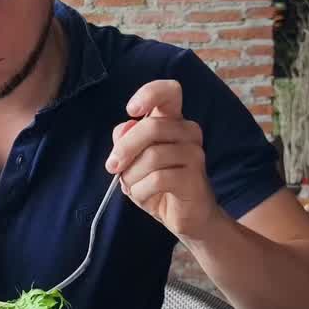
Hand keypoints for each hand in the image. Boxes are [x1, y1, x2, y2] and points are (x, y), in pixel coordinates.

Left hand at [105, 80, 219, 240]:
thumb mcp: (133, 161)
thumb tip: (124, 129)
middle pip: (151, 127)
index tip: (131, 110)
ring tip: (133, 186)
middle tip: (113, 167)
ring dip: (132, 176)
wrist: (184, 217)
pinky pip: (158, 179)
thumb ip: (125, 140)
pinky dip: (141, 190)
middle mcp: (188, 132)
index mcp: (173, 121)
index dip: (149, 94)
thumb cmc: (158, 184)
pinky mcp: (195, 179)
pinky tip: (144, 196)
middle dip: (125, 149)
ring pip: (152, 156)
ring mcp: (195, 154)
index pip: (169, 91)